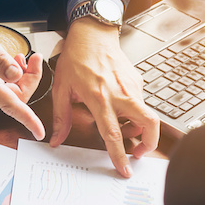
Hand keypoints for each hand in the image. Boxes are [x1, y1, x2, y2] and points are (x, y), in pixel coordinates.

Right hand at [0, 6, 45, 139]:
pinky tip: (13, 60)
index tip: (39, 132)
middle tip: (35, 58)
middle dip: (31, 80)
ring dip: (23, 76)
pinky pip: (3, 85)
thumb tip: (16, 75)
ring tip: (24, 56)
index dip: (27, 119)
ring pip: (11, 91)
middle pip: (16, 97)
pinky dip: (14, 74)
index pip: (9, 106)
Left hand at [50, 17, 159, 176]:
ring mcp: (132, 86)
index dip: (119, 156)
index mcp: (99, 99)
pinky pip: (140, 102)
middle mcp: (120, 94)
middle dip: (149, 144)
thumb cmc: (76, 58)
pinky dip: (134, 112)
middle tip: (138, 154)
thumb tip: (55, 140)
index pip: (113, 134)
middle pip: (149, 124)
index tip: (124, 170)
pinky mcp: (137, 80)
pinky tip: (119, 107)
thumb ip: (61, 117)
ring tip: (123, 128)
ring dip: (139, 128)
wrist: (92, 34)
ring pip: (146, 115)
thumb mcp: (62, 88)